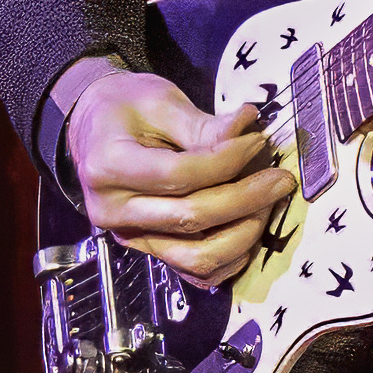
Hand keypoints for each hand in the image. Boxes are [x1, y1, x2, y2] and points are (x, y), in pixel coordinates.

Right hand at [59, 62, 290, 278]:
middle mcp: (113, 211)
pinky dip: (228, 259)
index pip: (181, 175)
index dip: (228, 161)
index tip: (258, 142)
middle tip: (280, 178)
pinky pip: (193, 271)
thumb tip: (248, 130)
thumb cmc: (124, 109)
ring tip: (266, 204)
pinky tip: (249, 229)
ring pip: (195, 256)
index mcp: (109, 167)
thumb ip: (203, 125)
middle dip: (246, 199)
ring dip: (242, 234)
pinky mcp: (147, 250)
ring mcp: (129, 237)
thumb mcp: (159, 101)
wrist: (92, 128)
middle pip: (191, 218)